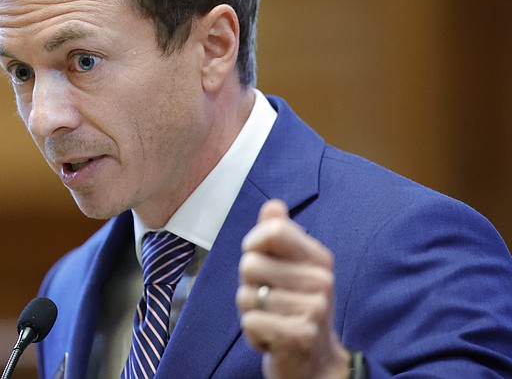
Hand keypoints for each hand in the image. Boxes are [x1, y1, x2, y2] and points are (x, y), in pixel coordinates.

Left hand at [236, 200, 350, 377]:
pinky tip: (272, 339)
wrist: (316, 365)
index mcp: (319, 259)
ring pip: (246, 296)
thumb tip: (273, 205)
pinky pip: (250, 322)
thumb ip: (279, 236)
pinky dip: (253, 334)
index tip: (259, 260)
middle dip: (249, 286)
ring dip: (251, 313)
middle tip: (270, 302)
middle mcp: (321, 281)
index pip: (274, 231)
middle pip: (250, 264)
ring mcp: (314, 309)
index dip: (253, 244)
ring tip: (273, 321)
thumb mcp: (290, 270)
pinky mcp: (300, 336)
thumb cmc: (295, 311)